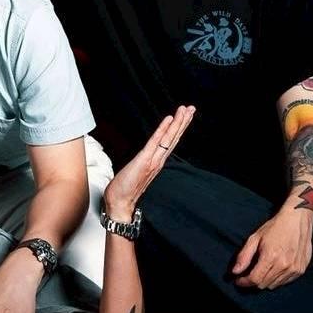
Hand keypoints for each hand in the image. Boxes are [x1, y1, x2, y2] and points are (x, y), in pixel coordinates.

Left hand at [102, 105, 194, 219]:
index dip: (178, 129)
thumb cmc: (124, 189)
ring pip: (169, 139)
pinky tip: (169, 119)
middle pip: (173, 138)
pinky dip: (163, 130)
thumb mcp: (135, 171)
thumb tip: (144, 156)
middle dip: (183, 122)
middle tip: (192, 108)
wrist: (120, 204)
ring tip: (185, 110)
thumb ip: (142, 163)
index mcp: (156, 162)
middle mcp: (158, 161)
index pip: (170, 142)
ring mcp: (153, 160)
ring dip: (178, 123)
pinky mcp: (144, 160)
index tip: (185, 116)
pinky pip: (155, 142)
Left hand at [232, 209, 312, 289]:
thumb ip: (244, 256)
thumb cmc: (275, 227)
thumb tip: (235, 272)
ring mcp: (294, 269)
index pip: (254, 279)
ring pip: (274, 285)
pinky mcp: (301, 270)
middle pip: (263, 284)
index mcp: (271, 257)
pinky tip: (273, 269)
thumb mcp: (255, 238)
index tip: (238, 280)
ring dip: (264, 281)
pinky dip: (276, 279)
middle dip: (252, 282)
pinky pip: (285, 282)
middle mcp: (284, 265)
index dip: (243, 282)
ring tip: (261, 271)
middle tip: (248, 275)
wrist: (298, 220)